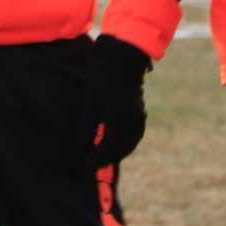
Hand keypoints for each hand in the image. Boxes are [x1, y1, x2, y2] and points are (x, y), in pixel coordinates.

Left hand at [82, 34, 151, 166]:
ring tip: (100, 159)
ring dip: (115, 154)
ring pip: (129, 144)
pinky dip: (123, 145)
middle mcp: (133, 121)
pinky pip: (134, 137)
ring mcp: (139, 118)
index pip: (109, 147)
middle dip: (106, 160)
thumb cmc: (102, 78)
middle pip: (121, 149)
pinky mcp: (140, 115)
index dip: (96, 159)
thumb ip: (87, 127)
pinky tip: (113, 147)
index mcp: (119, 117)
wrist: (123, 60)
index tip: (85, 166)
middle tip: (91, 166)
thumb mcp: (90, 102)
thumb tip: (85, 148)